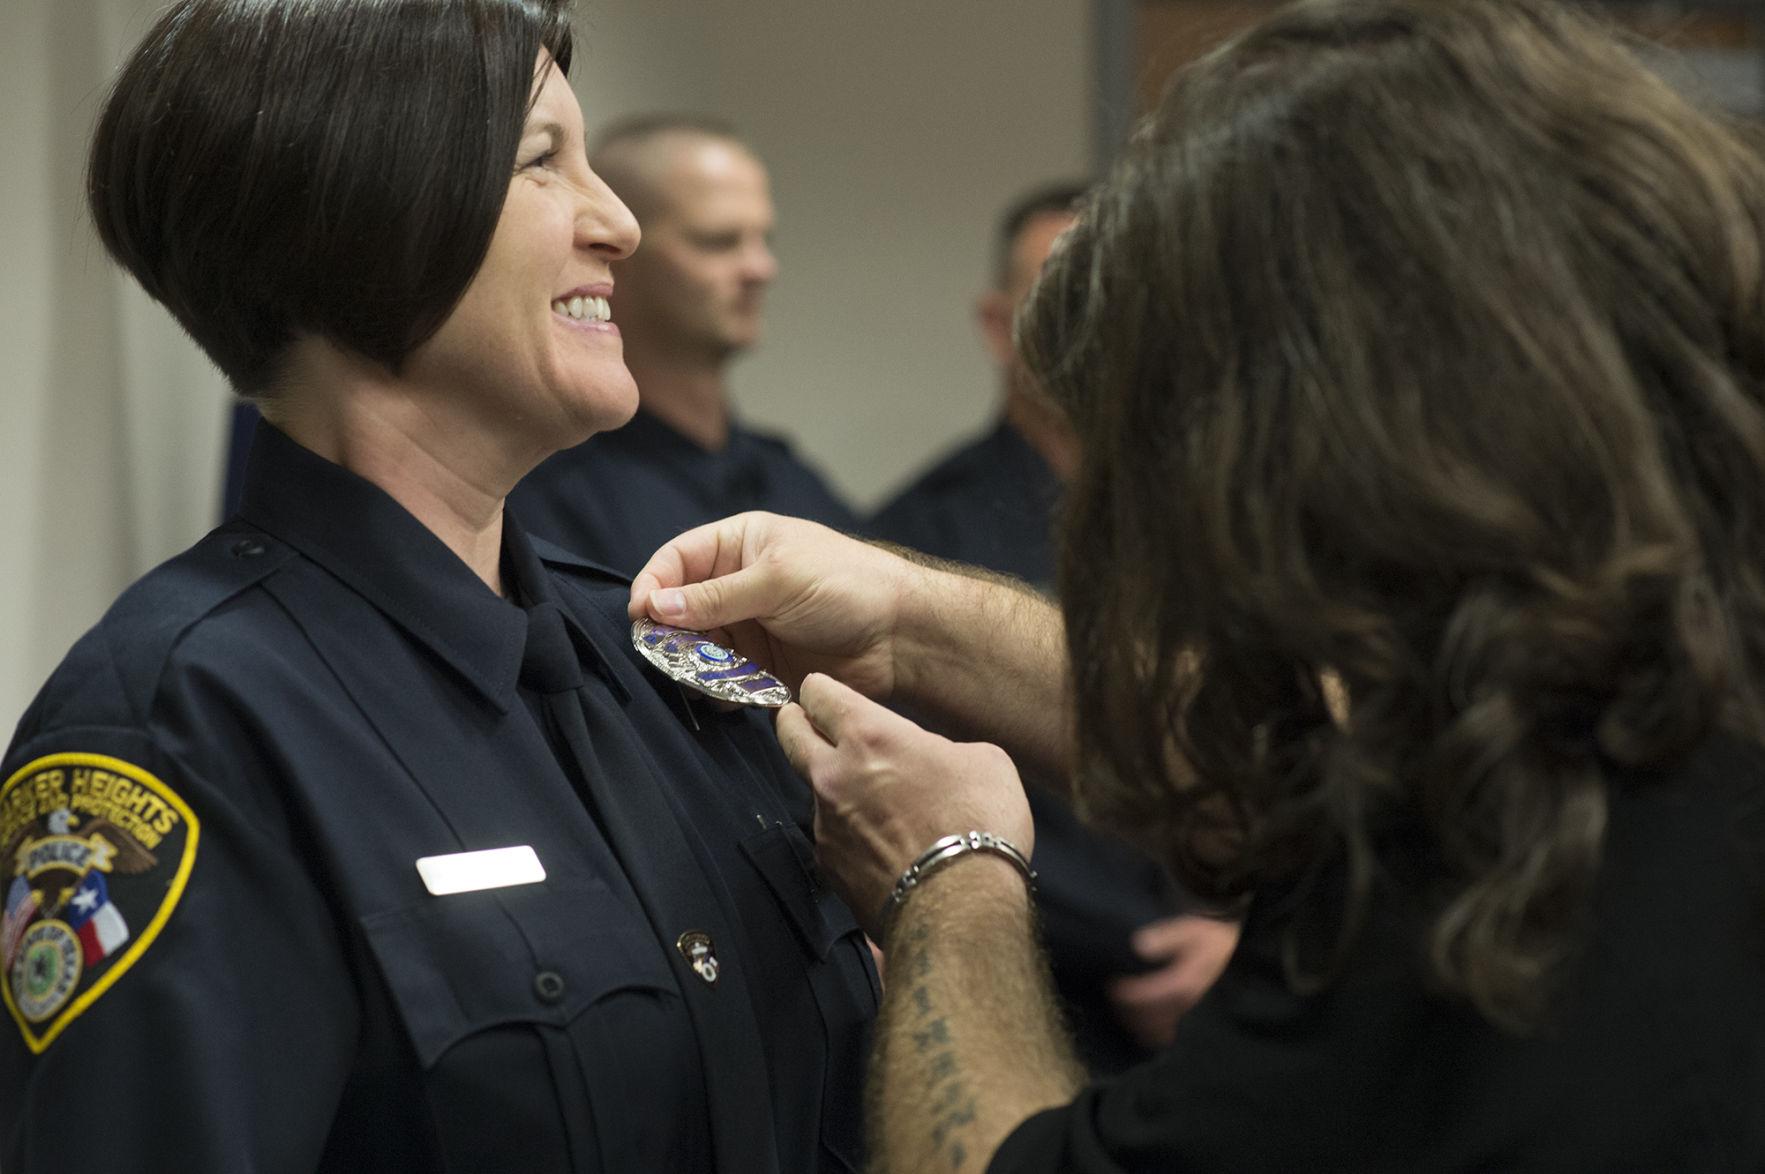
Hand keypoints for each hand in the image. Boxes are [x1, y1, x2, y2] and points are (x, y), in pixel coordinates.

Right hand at [629, 512, 917, 701]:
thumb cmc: (846, 585)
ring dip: (690, 666)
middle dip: (667, 633)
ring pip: (695, 649)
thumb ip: (716, 597)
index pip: (676, 560)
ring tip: (700, 677)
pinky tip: (725, 694)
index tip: (640, 616)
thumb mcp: (778, 580)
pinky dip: (715, 690)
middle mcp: (736, 585)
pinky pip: (721, 680)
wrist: (901, 636)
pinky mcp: (760, 667)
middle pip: (677, 609)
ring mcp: (747, 628)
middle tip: (666, 656)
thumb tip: (654, 607)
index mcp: (738, 545)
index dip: (653, 585)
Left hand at [777, 673, 1032, 938]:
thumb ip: (940, 749)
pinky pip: (831, 837)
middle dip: (795, 722)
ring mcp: (824, 824)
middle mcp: (833, 775)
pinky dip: (849, 835)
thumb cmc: (979, 821)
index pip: (819, 694)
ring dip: (833, 788)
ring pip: (814, 791)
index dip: (821, 689)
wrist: (962, 906)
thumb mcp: (984, 761)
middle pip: (789, 734)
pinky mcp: (828, 866)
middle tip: (809, 723)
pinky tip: (880, 847)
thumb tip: (928, 763)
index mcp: (868, 736)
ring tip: (873, 804)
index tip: (825, 693)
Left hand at [1105, 915, 1239, 1049]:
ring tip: (1117, 1008)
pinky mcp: (1184, 1009)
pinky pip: (1165, 1029)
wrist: (1225, 946)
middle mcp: (1185, 999)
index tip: (1112, 986)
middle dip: (1128, 1009)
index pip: (1152, 996)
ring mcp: (1185, 1007)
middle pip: (1152, 1015)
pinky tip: (1133, 1025)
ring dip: (1135, 1021)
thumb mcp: (1187, 930)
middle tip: (1110, 995)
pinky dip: (1148, 1030)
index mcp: (1185, 981)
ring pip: (1157, 1026)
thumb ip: (1165, 937)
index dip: (1130, 994)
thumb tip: (1139, 944)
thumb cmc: (1203, 935)